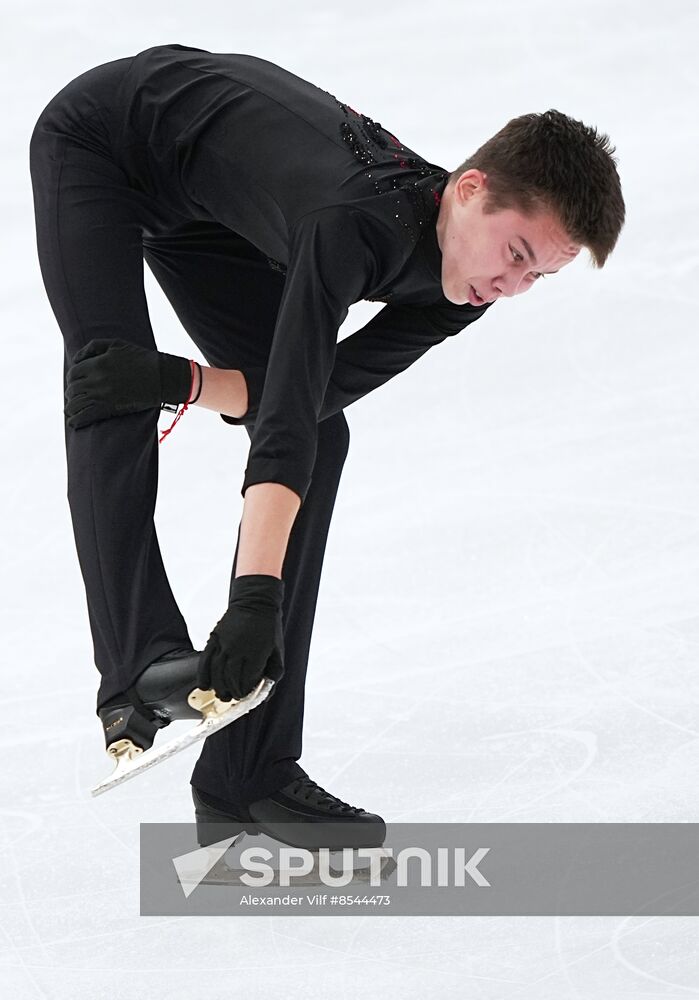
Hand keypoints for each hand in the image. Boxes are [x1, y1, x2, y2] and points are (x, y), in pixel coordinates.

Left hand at [64, 338, 191, 428]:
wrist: (161, 377)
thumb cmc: (140, 358)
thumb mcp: (116, 344)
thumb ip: (92, 347)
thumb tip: (75, 359)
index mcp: (97, 364)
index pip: (73, 373)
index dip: (72, 379)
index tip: (76, 383)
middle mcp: (97, 380)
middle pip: (72, 390)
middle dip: (72, 393)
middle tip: (77, 397)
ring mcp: (102, 396)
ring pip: (74, 405)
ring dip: (71, 408)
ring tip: (73, 410)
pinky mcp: (110, 409)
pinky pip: (85, 417)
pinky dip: (76, 421)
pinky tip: (74, 422)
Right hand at [197, 575, 284, 700]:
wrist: (256, 601)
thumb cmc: (269, 627)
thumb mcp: (278, 652)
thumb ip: (273, 673)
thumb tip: (265, 691)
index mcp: (256, 654)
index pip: (246, 682)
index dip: (245, 693)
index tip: (245, 696)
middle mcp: (238, 650)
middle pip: (230, 680)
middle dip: (231, 693)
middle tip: (233, 698)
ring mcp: (224, 644)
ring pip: (216, 673)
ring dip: (218, 688)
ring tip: (222, 695)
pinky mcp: (214, 638)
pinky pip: (205, 661)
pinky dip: (203, 675)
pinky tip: (204, 685)